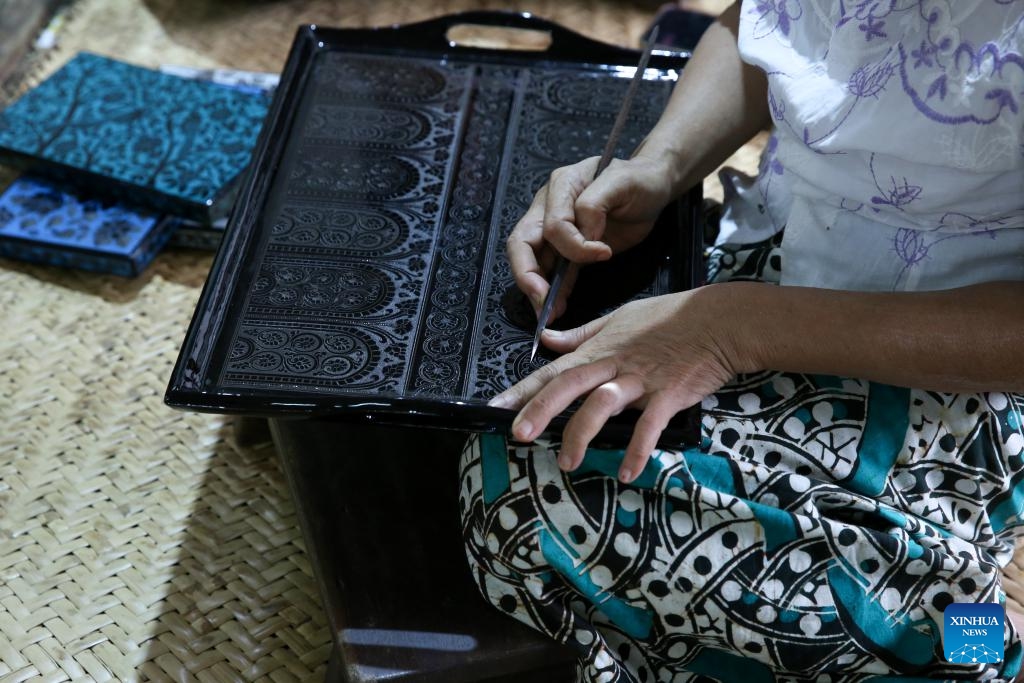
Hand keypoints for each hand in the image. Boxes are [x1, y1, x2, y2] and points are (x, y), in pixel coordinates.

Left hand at [489, 285, 749, 482]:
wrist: (720, 321)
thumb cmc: (669, 318)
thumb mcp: (618, 318)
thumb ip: (580, 334)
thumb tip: (546, 340)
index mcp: (599, 349)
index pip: (553, 371)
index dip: (522, 390)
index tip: (494, 408)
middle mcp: (614, 364)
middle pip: (569, 385)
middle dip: (540, 410)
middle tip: (518, 435)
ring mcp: (641, 380)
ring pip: (603, 404)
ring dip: (582, 434)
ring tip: (568, 462)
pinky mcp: (669, 395)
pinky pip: (649, 425)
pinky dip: (638, 449)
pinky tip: (627, 472)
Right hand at [507, 153, 675, 320]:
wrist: (650, 188)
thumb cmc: (638, 180)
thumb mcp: (622, 181)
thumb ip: (595, 204)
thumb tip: (583, 234)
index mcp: (560, 186)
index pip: (552, 224)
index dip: (573, 245)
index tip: (603, 253)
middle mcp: (549, 207)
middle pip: (522, 244)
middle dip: (529, 275)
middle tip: (542, 301)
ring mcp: (555, 230)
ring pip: (533, 262)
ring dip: (539, 290)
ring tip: (548, 314)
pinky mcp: (568, 250)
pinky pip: (554, 272)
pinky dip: (554, 291)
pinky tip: (557, 307)